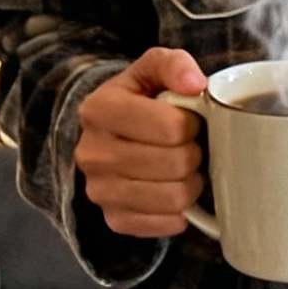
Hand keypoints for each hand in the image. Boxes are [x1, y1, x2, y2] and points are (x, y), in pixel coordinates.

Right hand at [74, 47, 206, 238]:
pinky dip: (181, 211)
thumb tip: (195, 85)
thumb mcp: (152, 70)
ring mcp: (100, 191)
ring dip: (191, 183)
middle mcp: (92, 153)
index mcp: (99, 109)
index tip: (187, 121)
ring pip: (174, 198)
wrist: (112, 137)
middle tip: (190, 147)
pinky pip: (166, 224)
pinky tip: (174, 191)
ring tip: (185, 169)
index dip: (192, 124)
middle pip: (175, 163)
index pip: (171, 127)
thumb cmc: (141, 101)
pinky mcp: (114, 219)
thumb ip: (174, 64)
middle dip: (194, 154)